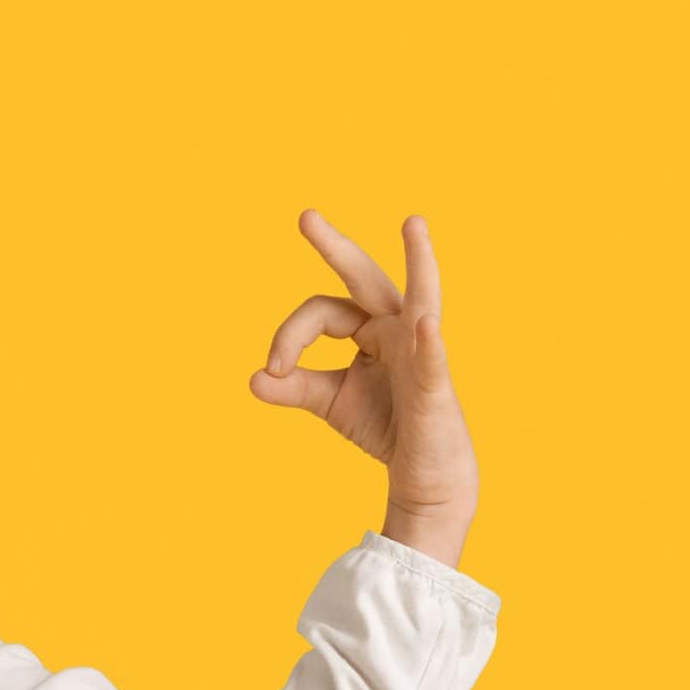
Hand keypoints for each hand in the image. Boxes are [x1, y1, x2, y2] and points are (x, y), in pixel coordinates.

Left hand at [248, 210, 480, 531]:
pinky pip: (431, 360)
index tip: (273, 370)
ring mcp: (421, 352)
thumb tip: (254, 378)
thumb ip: (294, 386)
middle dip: (336, 248)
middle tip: (304, 217)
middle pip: (365, 280)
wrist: (423, 472)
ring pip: (419, 299)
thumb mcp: (331, 402)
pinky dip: (427, 343)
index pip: (321, 313)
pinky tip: (423, 324)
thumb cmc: (385, 426)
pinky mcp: (435, 387)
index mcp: (372, 327)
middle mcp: (399, 328)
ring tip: (413, 223)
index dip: (289, 336)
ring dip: (419, 262)